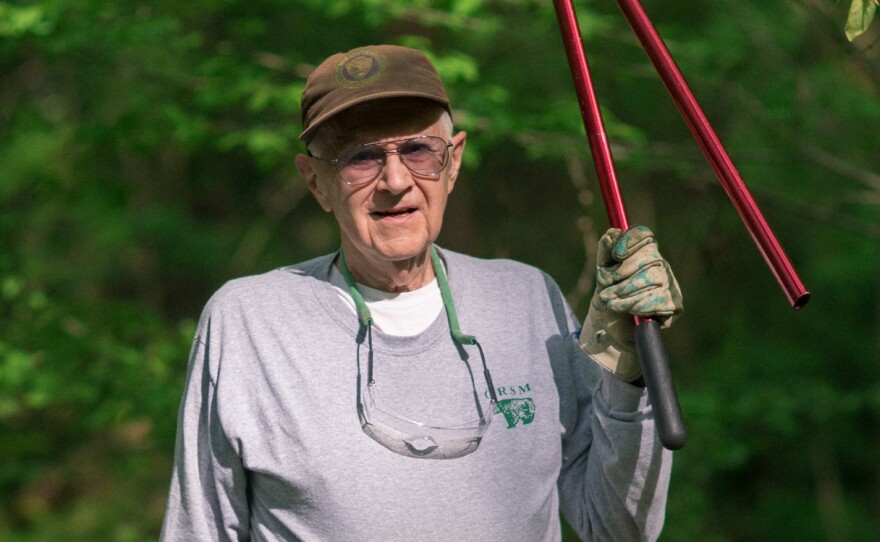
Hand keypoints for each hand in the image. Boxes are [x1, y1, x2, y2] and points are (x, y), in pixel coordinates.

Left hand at [579, 225, 682, 381]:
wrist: (610, 333)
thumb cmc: (607, 301)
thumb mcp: (601, 276)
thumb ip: (605, 253)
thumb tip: (612, 233)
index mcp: (643, 254)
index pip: (644, 236)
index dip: (631, 241)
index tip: (616, 254)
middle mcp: (660, 266)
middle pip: (648, 257)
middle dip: (621, 274)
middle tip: (605, 289)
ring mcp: (670, 285)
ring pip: (652, 279)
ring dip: (626, 293)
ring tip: (611, 302)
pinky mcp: (674, 305)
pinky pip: (658, 299)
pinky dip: (638, 306)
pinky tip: (628, 311)